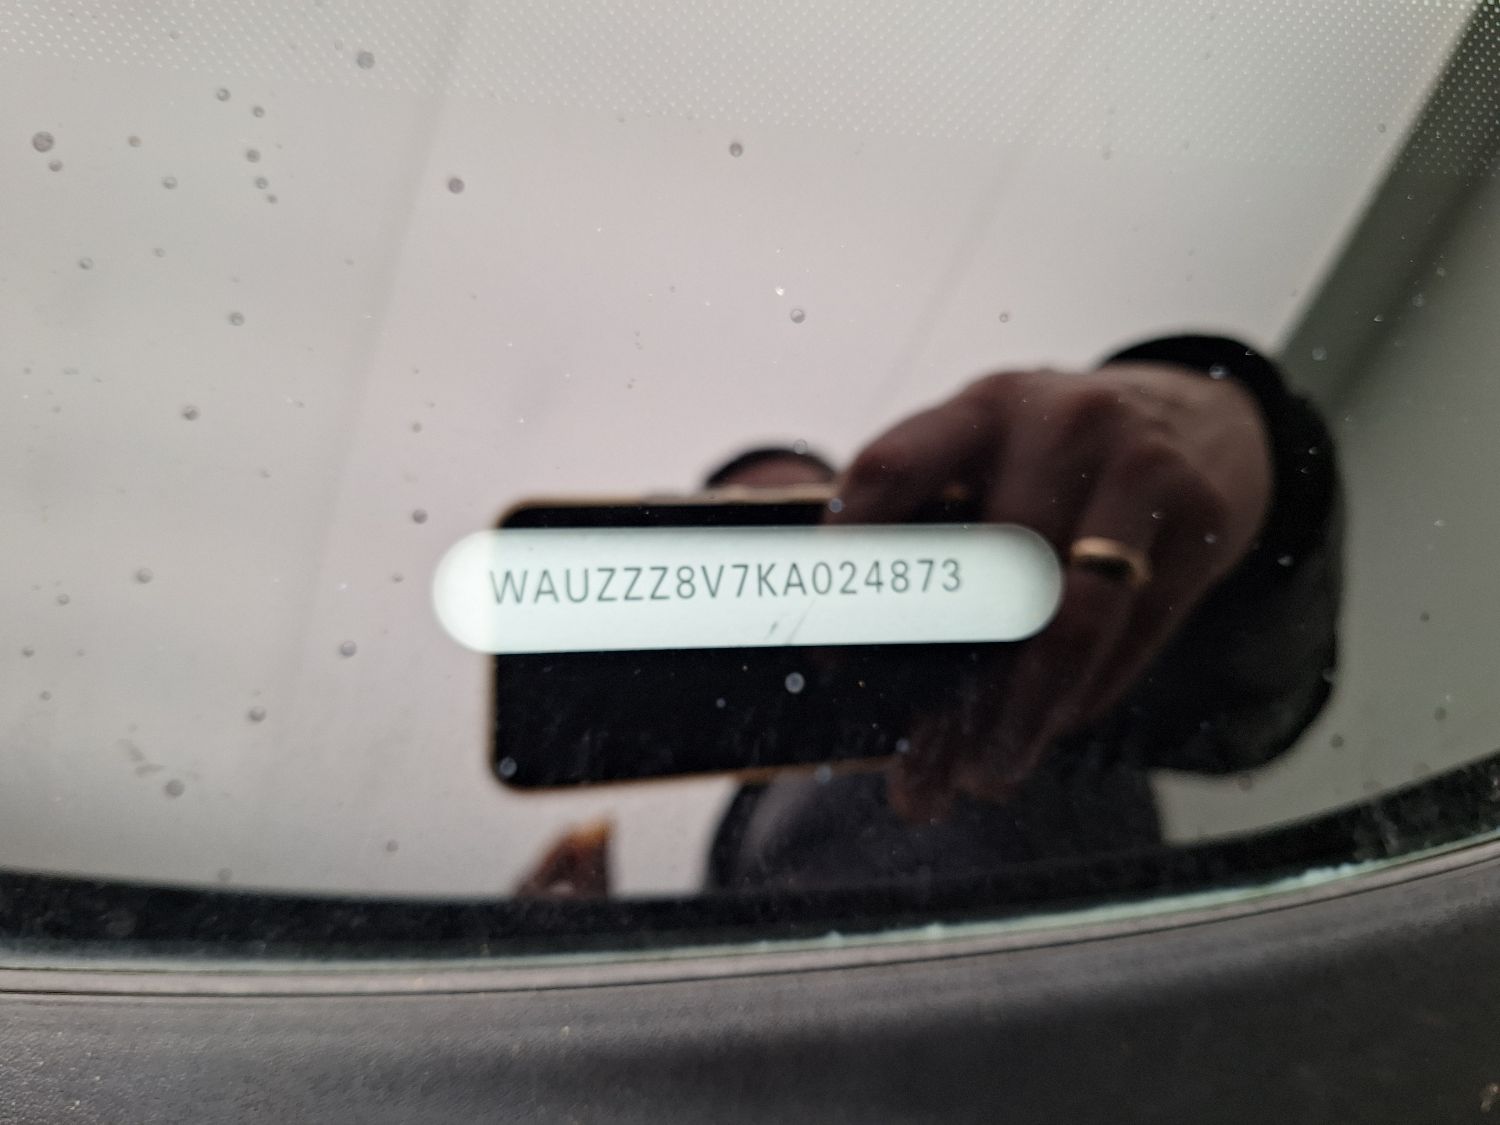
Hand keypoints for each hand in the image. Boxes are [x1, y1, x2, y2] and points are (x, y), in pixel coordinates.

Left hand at [831, 362, 1272, 818]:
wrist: (1205, 419)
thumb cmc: (1062, 459)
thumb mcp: (991, 451)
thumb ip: (929, 520)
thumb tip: (853, 656)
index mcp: (981, 408)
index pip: (892, 468)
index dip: (853, 565)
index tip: (833, 654)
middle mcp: (1059, 424)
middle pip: (990, 571)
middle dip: (950, 688)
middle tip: (922, 767)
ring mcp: (1138, 465)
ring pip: (1069, 619)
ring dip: (1021, 717)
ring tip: (986, 774)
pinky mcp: (1199, 516)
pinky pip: (1131, 636)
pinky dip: (1082, 699)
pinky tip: (1049, 730)